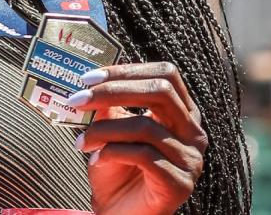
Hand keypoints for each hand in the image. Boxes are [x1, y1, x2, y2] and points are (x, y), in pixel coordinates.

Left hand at [69, 62, 208, 214]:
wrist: (119, 214)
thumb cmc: (116, 171)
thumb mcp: (110, 130)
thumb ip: (108, 105)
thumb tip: (90, 79)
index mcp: (182, 113)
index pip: (166, 75)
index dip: (127, 70)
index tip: (89, 77)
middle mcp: (193, 133)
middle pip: (161, 92)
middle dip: (113, 91)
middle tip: (78, 99)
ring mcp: (191, 160)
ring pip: (146, 126)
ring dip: (104, 130)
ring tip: (81, 142)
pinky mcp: (180, 184)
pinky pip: (143, 156)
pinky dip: (112, 153)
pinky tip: (95, 160)